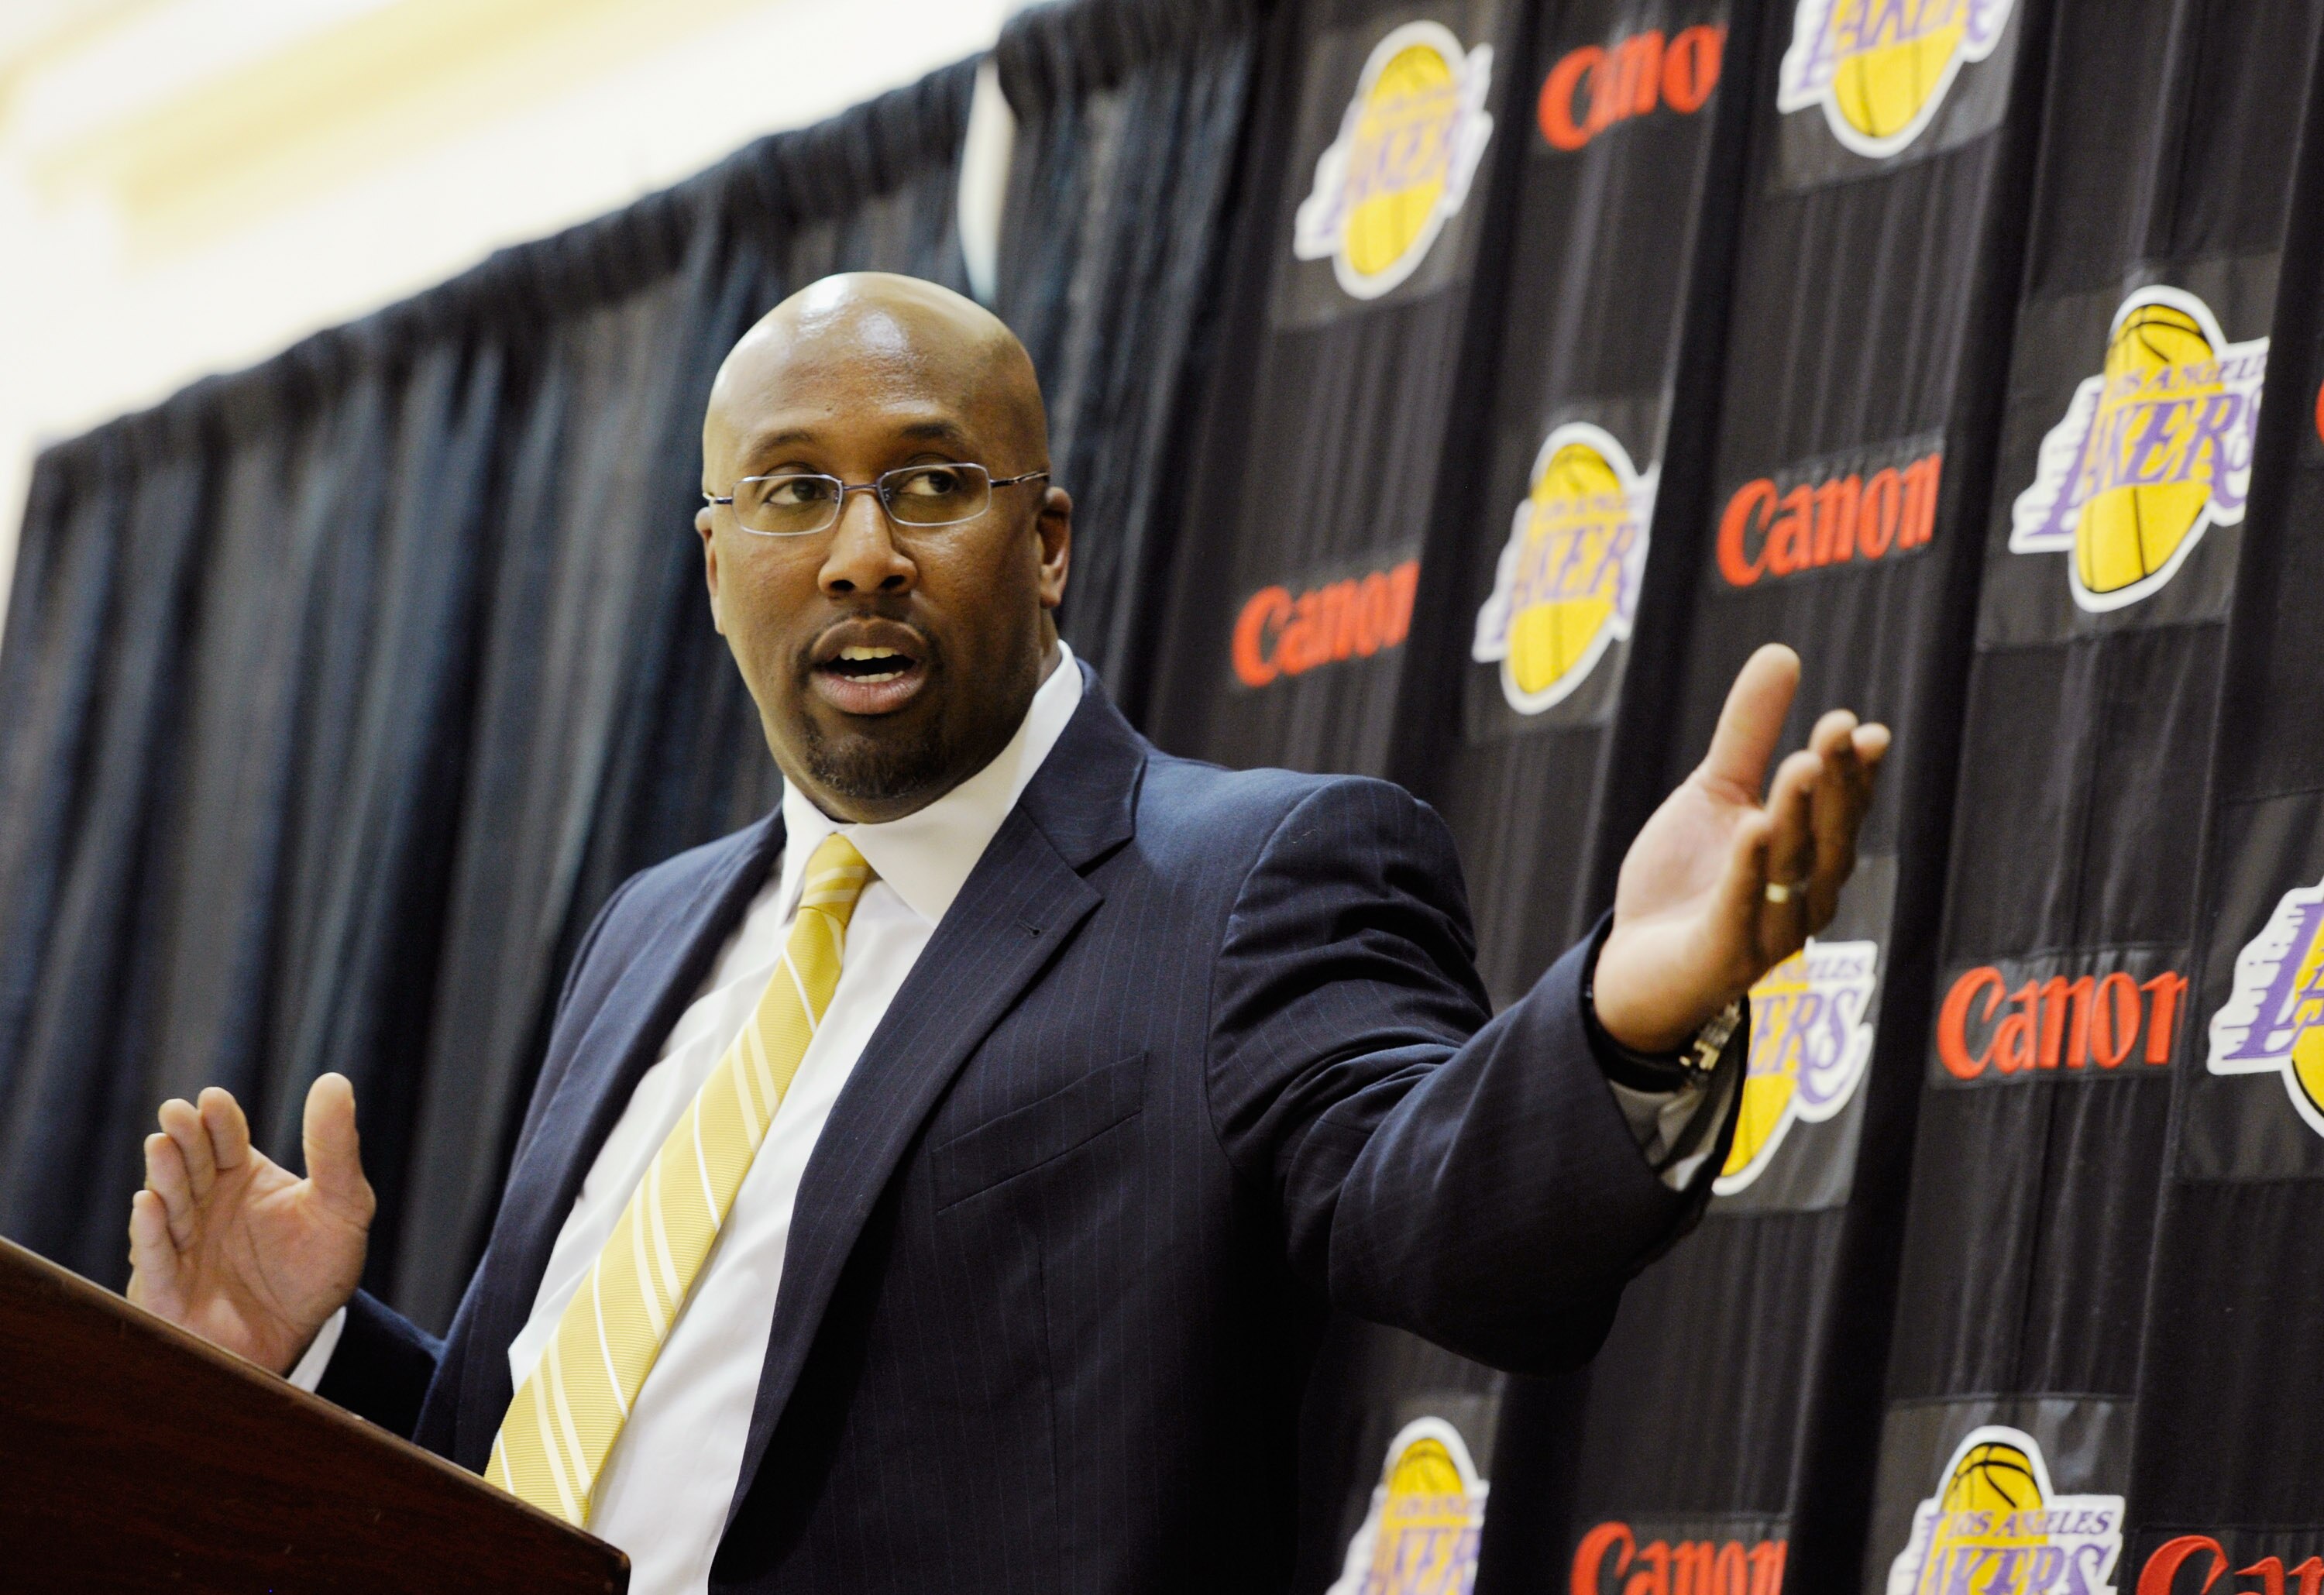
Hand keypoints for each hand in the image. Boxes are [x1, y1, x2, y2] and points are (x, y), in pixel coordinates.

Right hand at [127, 1074, 374, 1375]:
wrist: (300, 1339)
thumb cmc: (316, 1270)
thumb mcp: (342, 1205)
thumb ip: (334, 1148)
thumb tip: (334, 1080)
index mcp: (241, 1178)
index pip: (228, 1140)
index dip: (220, 1120)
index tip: (214, 1100)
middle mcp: (205, 1205)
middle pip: (193, 1165)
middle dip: (184, 1139)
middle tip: (177, 1113)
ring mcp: (182, 1245)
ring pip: (171, 1205)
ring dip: (164, 1176)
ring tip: (161, 1145)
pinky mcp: (167, 1288)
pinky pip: (157, 1258)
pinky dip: (150, 1232)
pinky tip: (147, 1205)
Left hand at [1592, 643, 1888, 1053]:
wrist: (1635, 964)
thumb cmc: (1686, 881)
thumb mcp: (1714, 793)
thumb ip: (1747, 732)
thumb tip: (1782, 653)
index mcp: (1810, 856)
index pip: (1844, 810)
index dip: (1855, 772)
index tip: (1863, 728)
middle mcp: (1804, 896)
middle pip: (1829, 836)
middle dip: (1837, 784)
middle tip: (1838, 730)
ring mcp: (1770, 931)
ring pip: (1793, 871)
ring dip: (1800, 818)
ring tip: (1802, 765)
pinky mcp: (1725, 956)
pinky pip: (1742, 910)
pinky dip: (1750, 871)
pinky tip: (1753, 829)